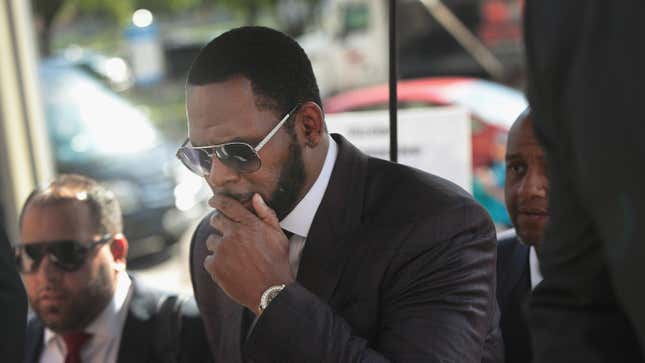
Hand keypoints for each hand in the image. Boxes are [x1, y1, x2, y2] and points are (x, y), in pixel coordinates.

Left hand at [203, 193, 294, 314]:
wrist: (271, 291)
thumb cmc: (278, 262)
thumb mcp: (278, 235)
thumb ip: (266, 214)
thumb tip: (255, 197)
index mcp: (249, 224)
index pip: (227, 205)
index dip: (217, 200)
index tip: (213, 201)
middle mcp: (234, 234)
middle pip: (216, 220)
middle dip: (219, 223)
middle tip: (228, 234)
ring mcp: (222, 250)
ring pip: (211, 241)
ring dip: (219, 246)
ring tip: (234, 257)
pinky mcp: (215, 266)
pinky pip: (209, 259)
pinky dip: (216, 264)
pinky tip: (230, 269)